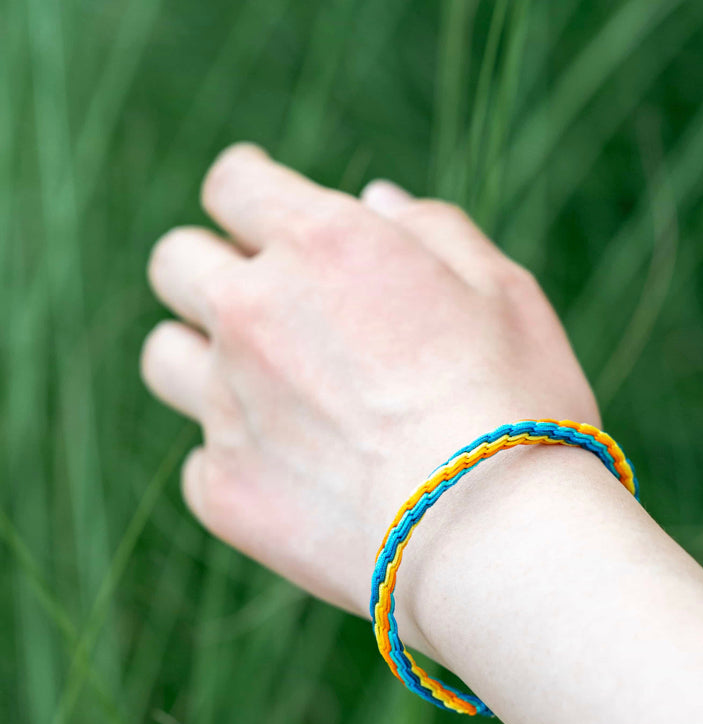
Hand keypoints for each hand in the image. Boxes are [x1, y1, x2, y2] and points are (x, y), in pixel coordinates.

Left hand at [140, 143, 598, 644]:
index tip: (267, 214)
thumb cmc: (516, 404)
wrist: (492, 539)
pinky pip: (201, 458)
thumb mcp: (504, 291)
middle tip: (272, 302)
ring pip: (166, 356)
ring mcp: (227, 407)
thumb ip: (433, 228)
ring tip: (270, 388)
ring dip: (204, 356)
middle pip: (177, 263)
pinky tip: (299, 474)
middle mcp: (252, 314)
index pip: (235, 183)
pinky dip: (239, 457)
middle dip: (216, 268)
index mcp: (322, 244)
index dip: (253, 192)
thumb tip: (375, 199)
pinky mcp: (225, 491)